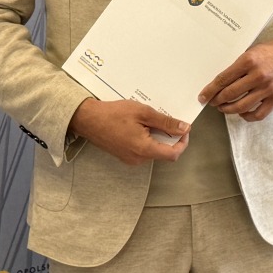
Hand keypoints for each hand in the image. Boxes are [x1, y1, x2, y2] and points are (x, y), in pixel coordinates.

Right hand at [69, 98, 190, 166]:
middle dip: (170, 137)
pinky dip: (149, 139)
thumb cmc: (113, 114)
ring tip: (151, 120)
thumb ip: (166, 122)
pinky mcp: (125, 156)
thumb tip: (184, 128)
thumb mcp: (143, 113)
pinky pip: (144, 150)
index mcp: (144, 149)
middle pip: (164, 153)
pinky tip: (143, 125)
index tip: (184, 129)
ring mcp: (131, 159)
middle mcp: (138, 159)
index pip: (173, 154)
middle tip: (167, 119)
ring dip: (158, 137)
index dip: (183, 142)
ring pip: (154, 151)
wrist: (88, 119)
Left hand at [199, 38, 272, 121]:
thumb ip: (240, 65)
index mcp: (248, 61)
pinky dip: (247, 116)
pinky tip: (242, 113)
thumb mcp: (254, 51)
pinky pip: (258, 114)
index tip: (203, 96)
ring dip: (228, 109)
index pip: (223, 79)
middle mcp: (257, 76)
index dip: (210, 90)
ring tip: (224, 108)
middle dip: (217, 100)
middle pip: (229, 94)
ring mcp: (267, 89)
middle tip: (213, 102)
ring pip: (241, 106)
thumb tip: (223, 80)